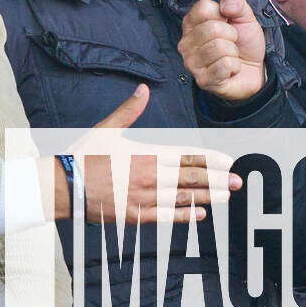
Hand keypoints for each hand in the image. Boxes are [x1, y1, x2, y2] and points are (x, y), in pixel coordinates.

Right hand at [53, 85, 239, 222]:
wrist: (66, 186)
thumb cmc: (85, 155)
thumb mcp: (107, 129)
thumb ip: (130, 111)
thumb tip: (143, 90)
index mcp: (147, 154)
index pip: (187, 156)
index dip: (210, 159)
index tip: (228, 161)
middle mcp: (151, 176)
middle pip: (192, 178)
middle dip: (218, 179)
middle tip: (238, 181)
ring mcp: (145, 198)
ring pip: (184, 197)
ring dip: (208, 196)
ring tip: (226, 195)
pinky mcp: (137, 216)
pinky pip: (167, 216)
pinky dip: (185, 215)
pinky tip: (200, 213)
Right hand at [178, 0, 265, 101]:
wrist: (255, 69)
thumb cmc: (244, 42)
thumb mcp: (245, 17)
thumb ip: (237, 3)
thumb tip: (227, 2)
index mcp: (192, 23)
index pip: (203, 8)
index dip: (223, 14)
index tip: (227, 23)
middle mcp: (186, 43)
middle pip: (211, 28)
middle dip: (231, 35)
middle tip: (231, 43)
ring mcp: (191, 63)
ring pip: (219, 47)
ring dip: (233, 52)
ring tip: (231, 56)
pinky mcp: (202, 80)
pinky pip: (225, 65)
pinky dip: (234, 67)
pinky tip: (230, 70)